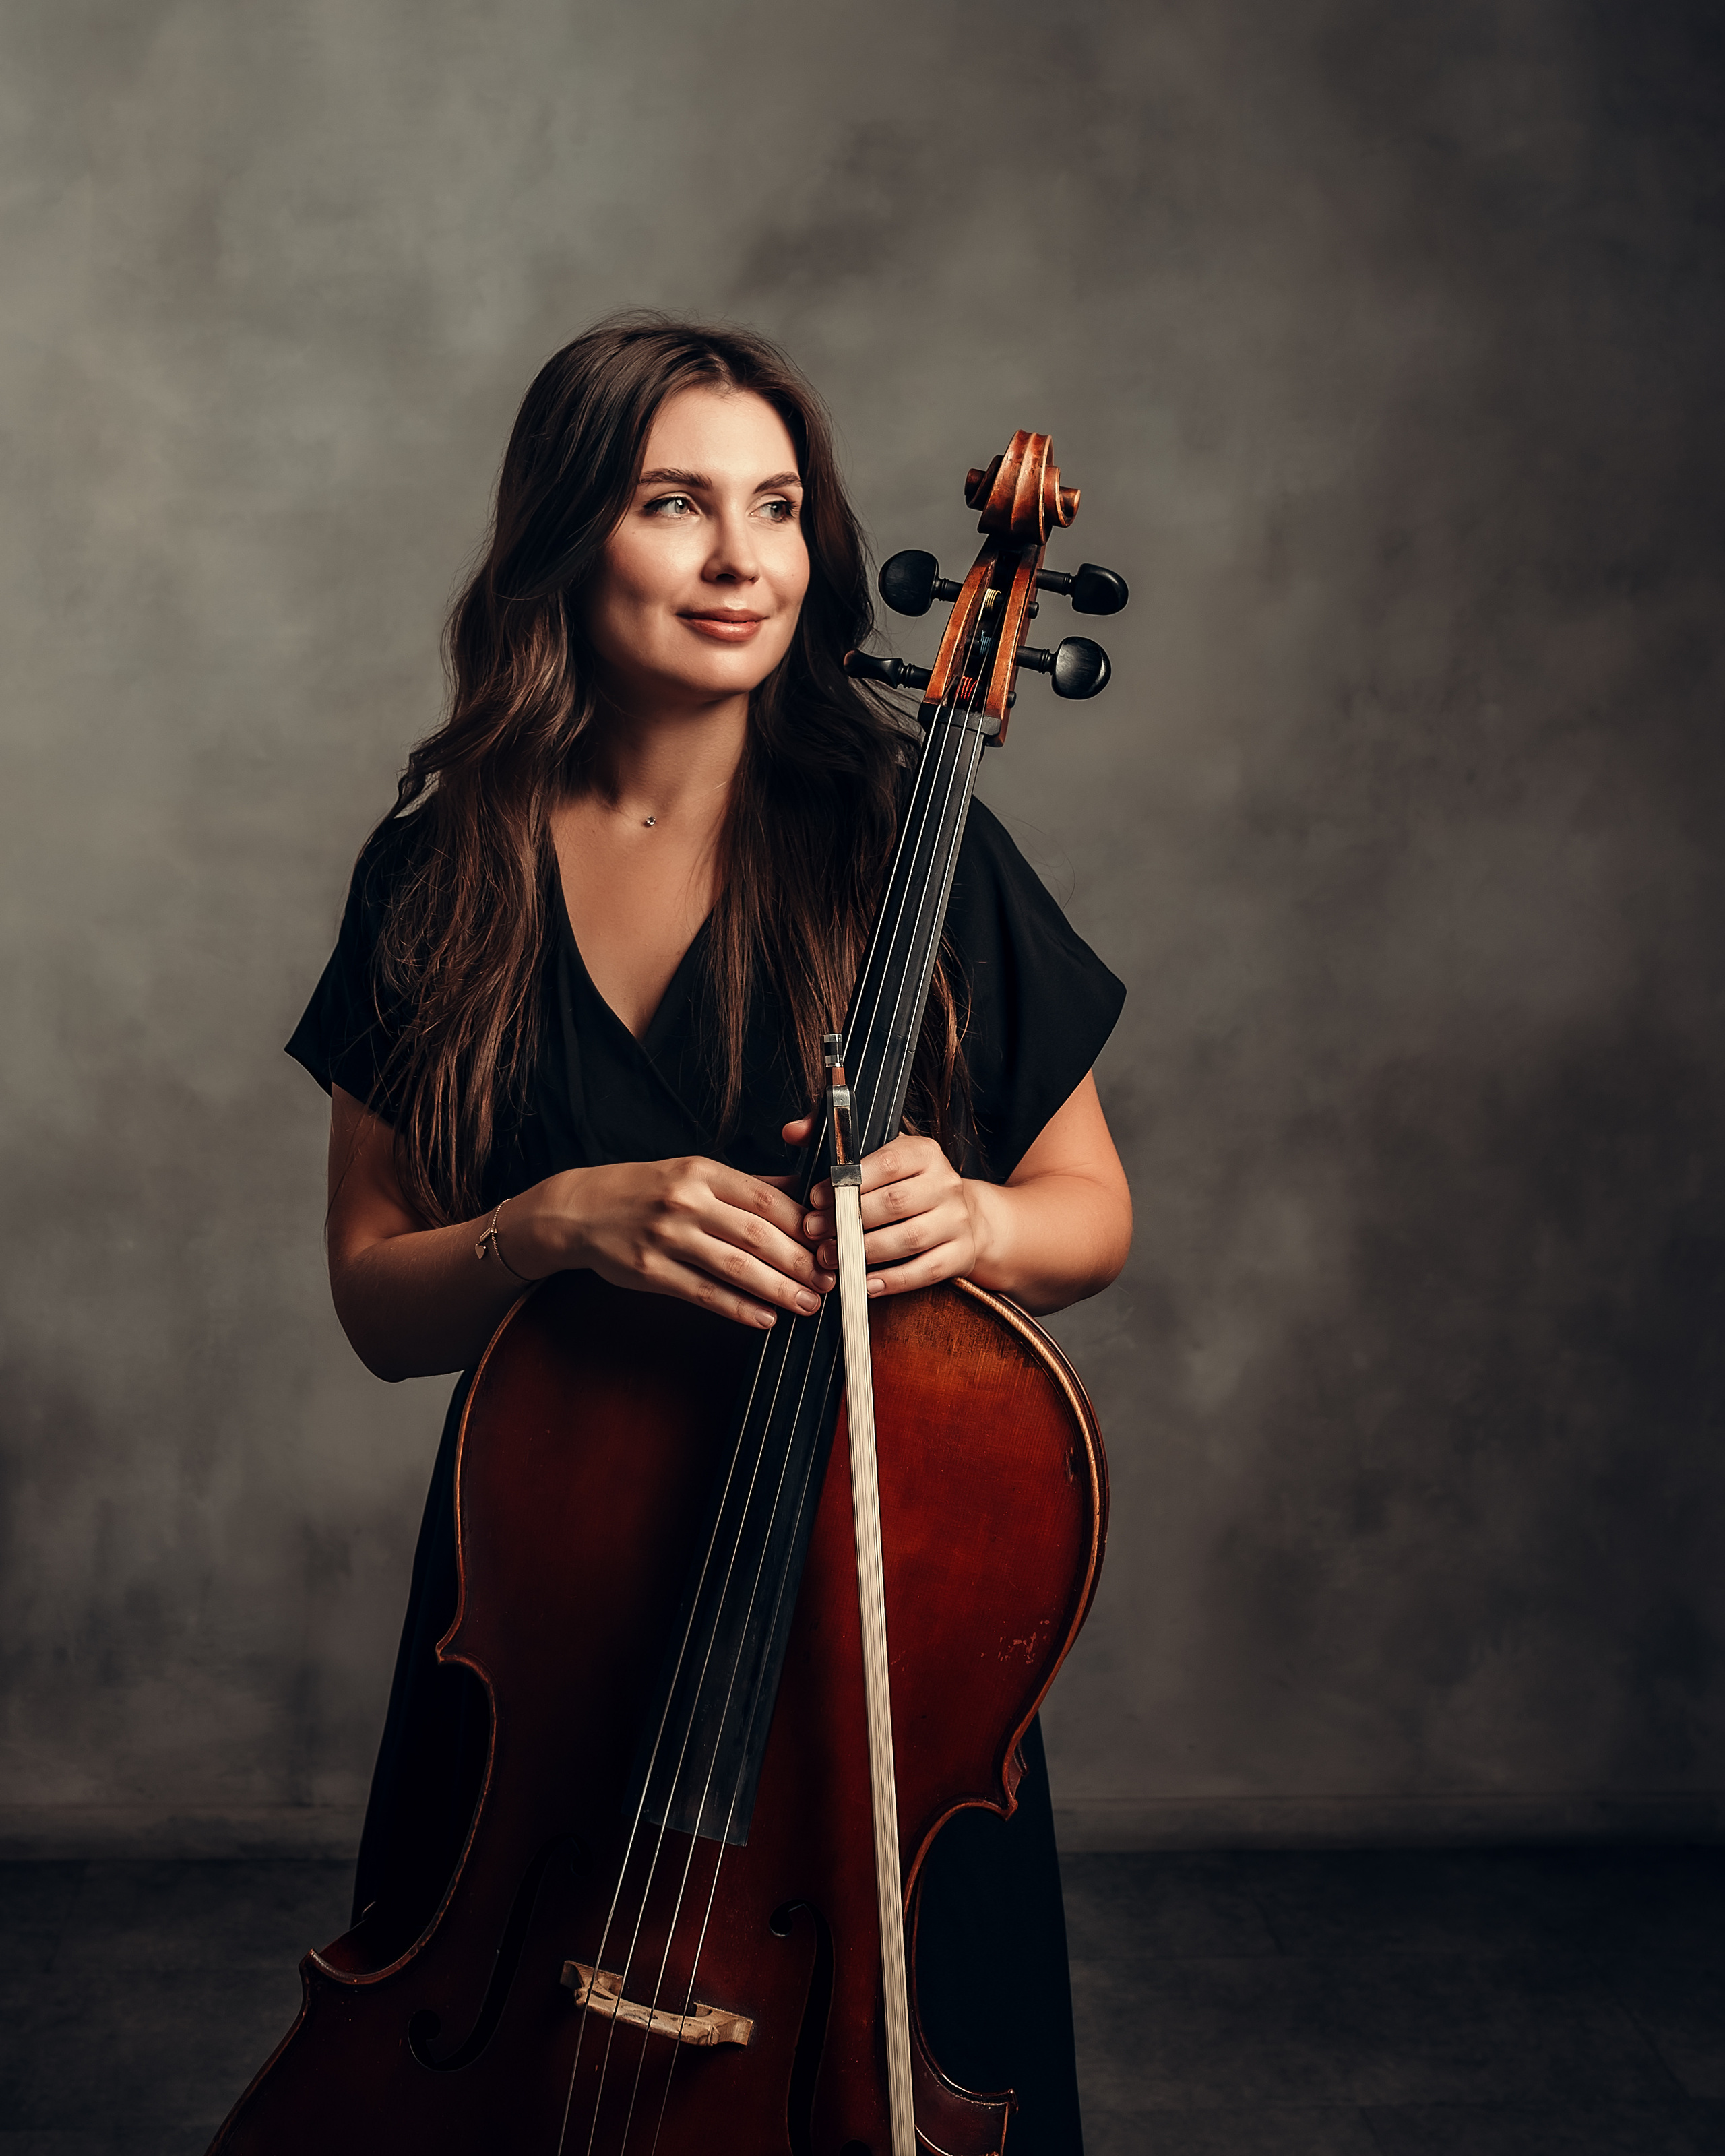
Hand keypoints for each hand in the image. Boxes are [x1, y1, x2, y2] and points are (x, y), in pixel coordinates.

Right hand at [512, 1156, 835, 1328]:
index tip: (832, 1244)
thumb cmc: (646, 1190)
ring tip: (808, 1303)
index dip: (806, 1225)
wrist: (579, 1210)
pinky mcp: (650, 1271)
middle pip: (757, 1235)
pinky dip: (739, 1308)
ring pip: (735, 1267)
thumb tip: (804, 1195)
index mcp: (704, 1172)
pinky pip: (704, 1294)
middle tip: (830, 1281)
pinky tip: (765, 1317)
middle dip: (800, 1262)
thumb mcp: (695, 1173)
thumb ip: (748, 1186)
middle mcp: (686, 1202)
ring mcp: (666, 1238)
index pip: (768, 1200)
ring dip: (778, 1289)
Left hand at [786, 1118, 988, 1299]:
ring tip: (832, 1257)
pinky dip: (892, 1280)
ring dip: (864, 1251)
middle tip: (815, 1232)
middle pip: (896, 1203)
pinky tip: (865, 1283)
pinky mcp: (961, 1254)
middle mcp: (945, 1184)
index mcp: (924, 1153)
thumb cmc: (908, 1184)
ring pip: (909, 1238)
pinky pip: (925, 1271)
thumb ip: (837, 1142)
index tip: (816, 1197)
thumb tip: (792, 1132)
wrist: (963, 1214)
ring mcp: (956, 1221)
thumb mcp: (881, 1154)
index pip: (888, 1163)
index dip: (849, 1182)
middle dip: (848, 1220)